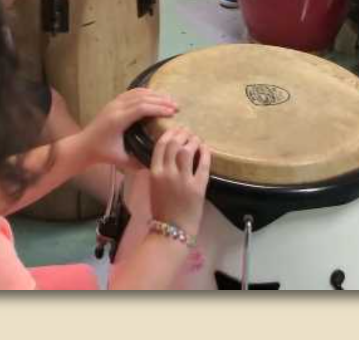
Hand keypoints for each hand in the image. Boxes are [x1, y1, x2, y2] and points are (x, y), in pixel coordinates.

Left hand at [80, 88, 177, 169]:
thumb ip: (138, 162)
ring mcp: (114, 103)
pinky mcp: (114, 102)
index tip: (172, 113)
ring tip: (170, 100)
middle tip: (176, 106)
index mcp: (118, 120)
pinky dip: (145, 92)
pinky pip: (132, 93)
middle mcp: (116, 108)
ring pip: (137, 93)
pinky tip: (156, 96)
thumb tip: (158, 161)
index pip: (141, 108)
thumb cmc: (103, 153)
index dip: (158, 108)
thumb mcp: (121, 160)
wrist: (84, 145)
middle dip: (161, 101)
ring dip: (155, 95)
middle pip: (142, 98)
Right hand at [146, 126, 211, 241]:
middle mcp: (168, 173)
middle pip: (175, 144)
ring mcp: (183, 180)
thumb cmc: (161, 209)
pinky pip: (203, 165)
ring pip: (188, 151)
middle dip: (182, 134)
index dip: (169, 133)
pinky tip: (205, 148)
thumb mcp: (153, 186)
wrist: (172, 229)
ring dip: (193, 141)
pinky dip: (205, 153)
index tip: (175, 129)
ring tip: (196, 139)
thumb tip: (166, 154)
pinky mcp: (198, 187)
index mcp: (154, 172)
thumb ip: (158, 170)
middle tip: (188, 131)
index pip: (161, 145)